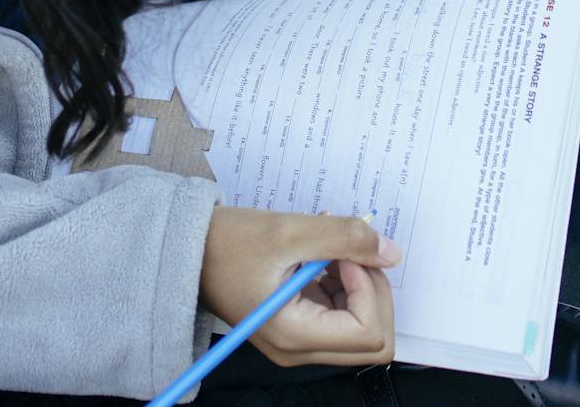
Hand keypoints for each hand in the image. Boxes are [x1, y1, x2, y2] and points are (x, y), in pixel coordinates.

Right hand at [200, 208, 401, 367]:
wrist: (188, 250)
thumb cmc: (227, 243)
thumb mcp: (289, 231)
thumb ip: (344, 239)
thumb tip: (390, 253)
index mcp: (294, 336)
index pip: (368, 332)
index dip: (368, 288)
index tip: (346, 254)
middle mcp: (297, 349)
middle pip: (371, 339)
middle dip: (372, 290)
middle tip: (349, 252)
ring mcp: (297, 341)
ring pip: (359, 325)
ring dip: (356, 282)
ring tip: (328, 246)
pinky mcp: (296, 326)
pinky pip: (338, 314)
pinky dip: (341, 283)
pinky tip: (320, 255)